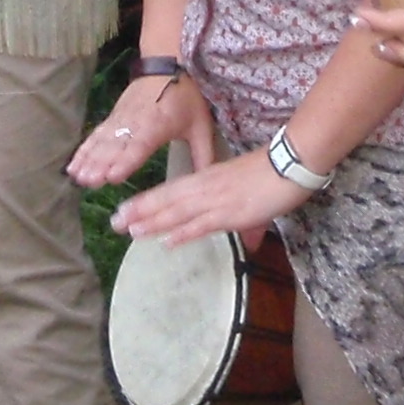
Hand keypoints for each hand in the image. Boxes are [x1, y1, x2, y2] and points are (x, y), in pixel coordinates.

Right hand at [67, 69, 218, 191]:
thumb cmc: (187, 96)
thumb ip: (204, 155)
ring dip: (89, 159)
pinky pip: (96, 135)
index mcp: (159, 124)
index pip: (140, 145)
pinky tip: (72, 166)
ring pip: (102, 141)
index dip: (127, 160)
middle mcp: (136, 121)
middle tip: (89, 182)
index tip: (114, 176)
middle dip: (101, 164)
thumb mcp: (201, 125)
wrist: (169, 63)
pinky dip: (83, 150)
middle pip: (116, 145)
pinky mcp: (114, 117)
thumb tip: (208, 184)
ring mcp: (121, 118)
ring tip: (78, 177)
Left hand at [110, 150, 304, 247]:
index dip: (146, 201)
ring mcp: (216, 201)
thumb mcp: (241, 188)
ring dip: (153, 222)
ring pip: (178, 212)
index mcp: (205, 178)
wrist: (289, 163)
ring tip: (130, 231)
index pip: (169, 191)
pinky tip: (167, 242)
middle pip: (166, 200)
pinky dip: (184, 233)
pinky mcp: (231, 213)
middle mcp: (205, 188)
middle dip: (139, 212)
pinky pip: (202, 225)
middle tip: (114, 223)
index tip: (124, 210)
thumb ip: (232, 208)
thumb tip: (234, 231)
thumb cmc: (269, 173)